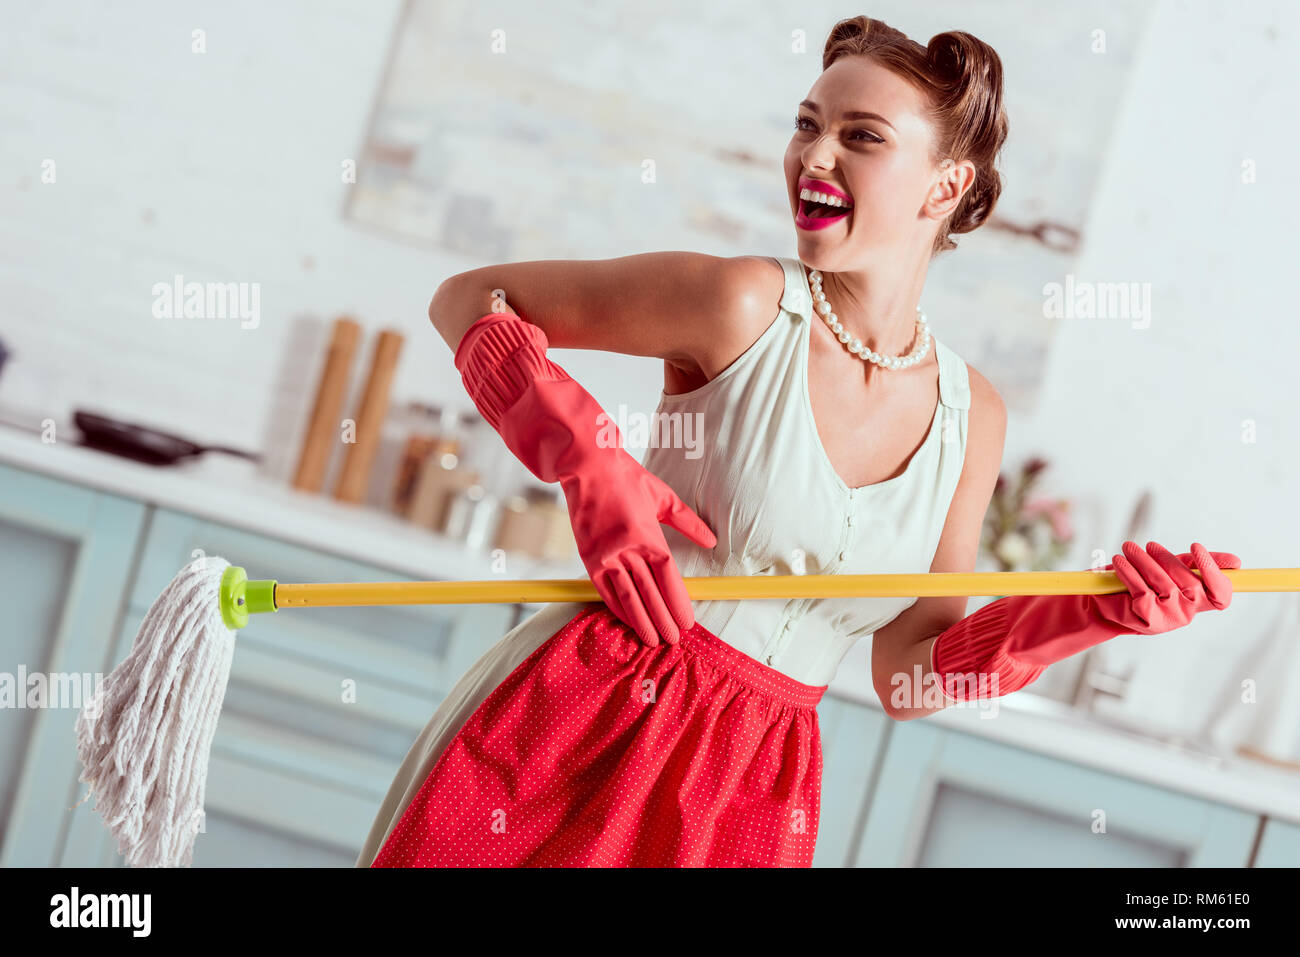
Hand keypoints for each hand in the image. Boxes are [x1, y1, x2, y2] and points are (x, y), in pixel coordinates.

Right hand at [562, 452, 716, 646]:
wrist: (587, 467)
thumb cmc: (627, 478)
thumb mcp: (664, 497)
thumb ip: (689, 522)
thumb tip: (710, 541)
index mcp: (648, 535)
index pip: (667, 578)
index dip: (678, 602)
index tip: (687, 620)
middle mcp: (626, 549)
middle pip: (649, 592)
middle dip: (662, 619)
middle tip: (673, 639)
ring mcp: (605, 556)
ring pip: (627, 596)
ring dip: (641, 621)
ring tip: (652, 640)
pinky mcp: (589, 559)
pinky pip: (605, 590)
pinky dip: (617, 607)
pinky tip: (628, 620)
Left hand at [1093, 540, 1238, 635]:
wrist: (1107, 601)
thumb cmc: (1144, 581)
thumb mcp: (1173, 568)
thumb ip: (1198, 563)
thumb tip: (1235, 562)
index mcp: (1198, 600)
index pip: (1221, 596)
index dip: (1215, 573)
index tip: (1196, 547)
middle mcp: (1187, 612)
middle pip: (1189, 583)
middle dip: (1167, 559)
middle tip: (1150, 545)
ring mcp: (1168, 618)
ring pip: (1163, 583)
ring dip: (1143, 561)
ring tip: (1129, 548)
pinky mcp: (1146, 618)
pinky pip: (1141, 590)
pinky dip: (1129, 572)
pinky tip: (1119, 562)